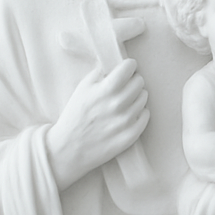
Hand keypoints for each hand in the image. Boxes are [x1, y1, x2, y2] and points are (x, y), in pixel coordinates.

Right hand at [45, 59, 148, 190]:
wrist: (69, 149)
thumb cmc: (74, 117)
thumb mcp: (82, 89)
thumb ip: (99, 74)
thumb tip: (115, 65)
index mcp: (105, 90)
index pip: (129, 68)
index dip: (128, 66)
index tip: (127, 68)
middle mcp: (118, 104)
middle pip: (139, 82)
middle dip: (133, 80)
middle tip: (125, 86)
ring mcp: (125, 121)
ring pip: (144, 98)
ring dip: (137, 96)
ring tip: (126, 101)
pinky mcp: (130, 136)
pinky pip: (145, 116)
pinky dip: (140, 112)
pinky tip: (130, 113)